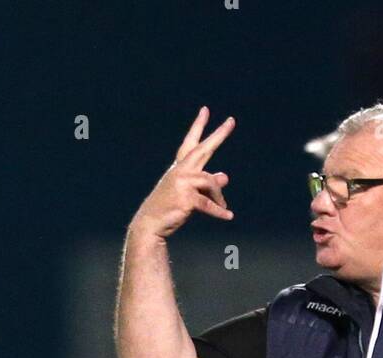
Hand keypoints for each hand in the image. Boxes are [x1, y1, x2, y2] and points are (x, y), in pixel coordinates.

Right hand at [132, 106, 235, 238]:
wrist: (151, 223)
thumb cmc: (170, 208)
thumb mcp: (190, 194)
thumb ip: (208, 185)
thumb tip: (225, 176)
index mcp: (179, 167)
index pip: (190, 143)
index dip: (198, 126)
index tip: (205, 110)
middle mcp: (180, 170)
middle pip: (203, 149)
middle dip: (218, 135)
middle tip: (231, 121)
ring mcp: (182, 182)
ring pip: (211, 182)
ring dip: (219, 197)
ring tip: (225, 209)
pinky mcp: (186, 198)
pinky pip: (209, 204)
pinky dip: (219, 211)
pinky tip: (228, 216)